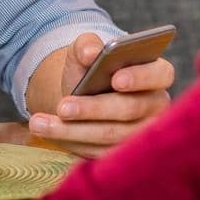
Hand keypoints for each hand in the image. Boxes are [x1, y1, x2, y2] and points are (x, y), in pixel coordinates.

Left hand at [27, 32, 173, 156]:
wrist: (82, 96)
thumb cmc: (91, 70)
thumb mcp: (85, 51)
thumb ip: (87, 45)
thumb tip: (90, 53)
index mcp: (156, 73)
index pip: (160, 74)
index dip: (140, 77)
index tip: (116, 80)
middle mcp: (155, 105)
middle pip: (130, 109)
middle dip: (93, 109)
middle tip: (62, 106)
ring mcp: (142, 133)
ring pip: (112, 135)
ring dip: (74, 130)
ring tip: (39, 122)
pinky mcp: (125, 154)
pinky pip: (100, 153)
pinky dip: (72, 143)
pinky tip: (48, 132)